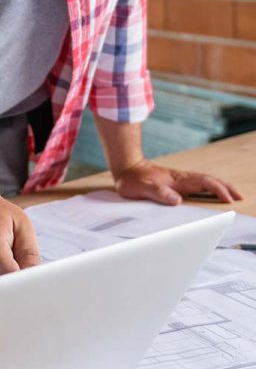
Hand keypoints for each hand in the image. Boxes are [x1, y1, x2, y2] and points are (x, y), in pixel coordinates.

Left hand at [113, 160, 241, 205]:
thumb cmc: (133, 180)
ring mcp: (180, 179)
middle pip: (210, 180)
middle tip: (240, 197)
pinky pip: (198, 184)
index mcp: (178, 180)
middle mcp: (182, 178)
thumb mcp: (143, 188)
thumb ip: (159, 193)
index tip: (229, 200)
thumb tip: (177, 201)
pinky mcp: (177, 182)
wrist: (126, 168)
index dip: (218, 190)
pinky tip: (213, 193)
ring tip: (233, 196)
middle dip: (226, 187)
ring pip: (206, 181)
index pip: (204, 182)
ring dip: (221, 187)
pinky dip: (210, 188)